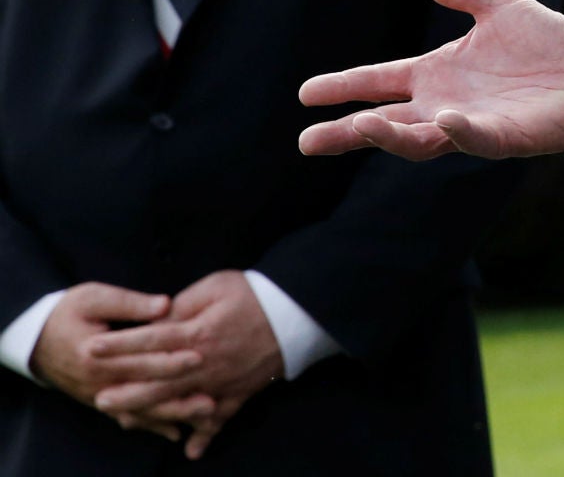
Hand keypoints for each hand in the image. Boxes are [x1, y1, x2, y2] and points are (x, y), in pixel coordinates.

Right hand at [28, 283, 207, 443]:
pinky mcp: (100, 401)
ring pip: (139, 410)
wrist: (36, 339)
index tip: (199, 357)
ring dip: (171, 414)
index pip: (140, 359)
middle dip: (178, 394)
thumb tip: (165, 305)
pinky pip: (128, 416)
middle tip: (211, 397)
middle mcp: (98, 380)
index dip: (170, 359)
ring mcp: (98, 394)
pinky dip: (151, 424)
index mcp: (97, 353)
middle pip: (144, 390)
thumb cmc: (69, 312)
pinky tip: (176, 430)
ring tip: (203, 414)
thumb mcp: (94, 297)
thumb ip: (130, 303)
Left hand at [88, 271, 281, 459]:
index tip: (92, 348)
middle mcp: (205, 362)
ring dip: (152, 414)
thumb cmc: (254, 293)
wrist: (298, 312)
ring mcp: (221, 382)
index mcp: (198, 332)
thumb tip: (158, 318)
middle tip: (97, 397)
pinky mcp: (240, 392)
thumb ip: (184, 303)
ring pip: (180, 403)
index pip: (150, 340)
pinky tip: (191, 450)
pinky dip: (206, 436)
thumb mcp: (217, 286)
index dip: (119, 345)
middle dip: (125, 389)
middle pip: (157, 380)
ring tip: (125, 421)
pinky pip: (220, 419)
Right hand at [299, 0, 563, 160]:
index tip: (306, 92)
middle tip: (307, 141)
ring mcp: (471, 124)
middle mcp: (444, 103)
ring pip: (419, 139)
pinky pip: (475, 138)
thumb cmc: (545, 40)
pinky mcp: (503, 136)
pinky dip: (458, 131)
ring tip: (361, 126)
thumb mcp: (499, 4)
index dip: (345, 86)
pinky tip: (443, 120)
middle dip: (348, 132)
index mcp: (437, 74)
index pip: (380, 82)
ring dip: (391, 136)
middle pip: (386, 123)